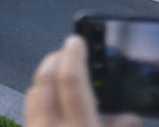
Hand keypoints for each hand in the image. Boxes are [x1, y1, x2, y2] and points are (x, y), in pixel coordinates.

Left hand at [24, 35, 140, 126]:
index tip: (76, 41)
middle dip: (54, 61)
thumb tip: (130, 117)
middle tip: (66, 52)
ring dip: (44, 78)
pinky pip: (28, 113)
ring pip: (32, 95)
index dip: (74, 56)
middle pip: (45, 81)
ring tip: (58, 71)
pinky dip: (38, 99)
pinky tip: (48, 100)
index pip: (71, 80)